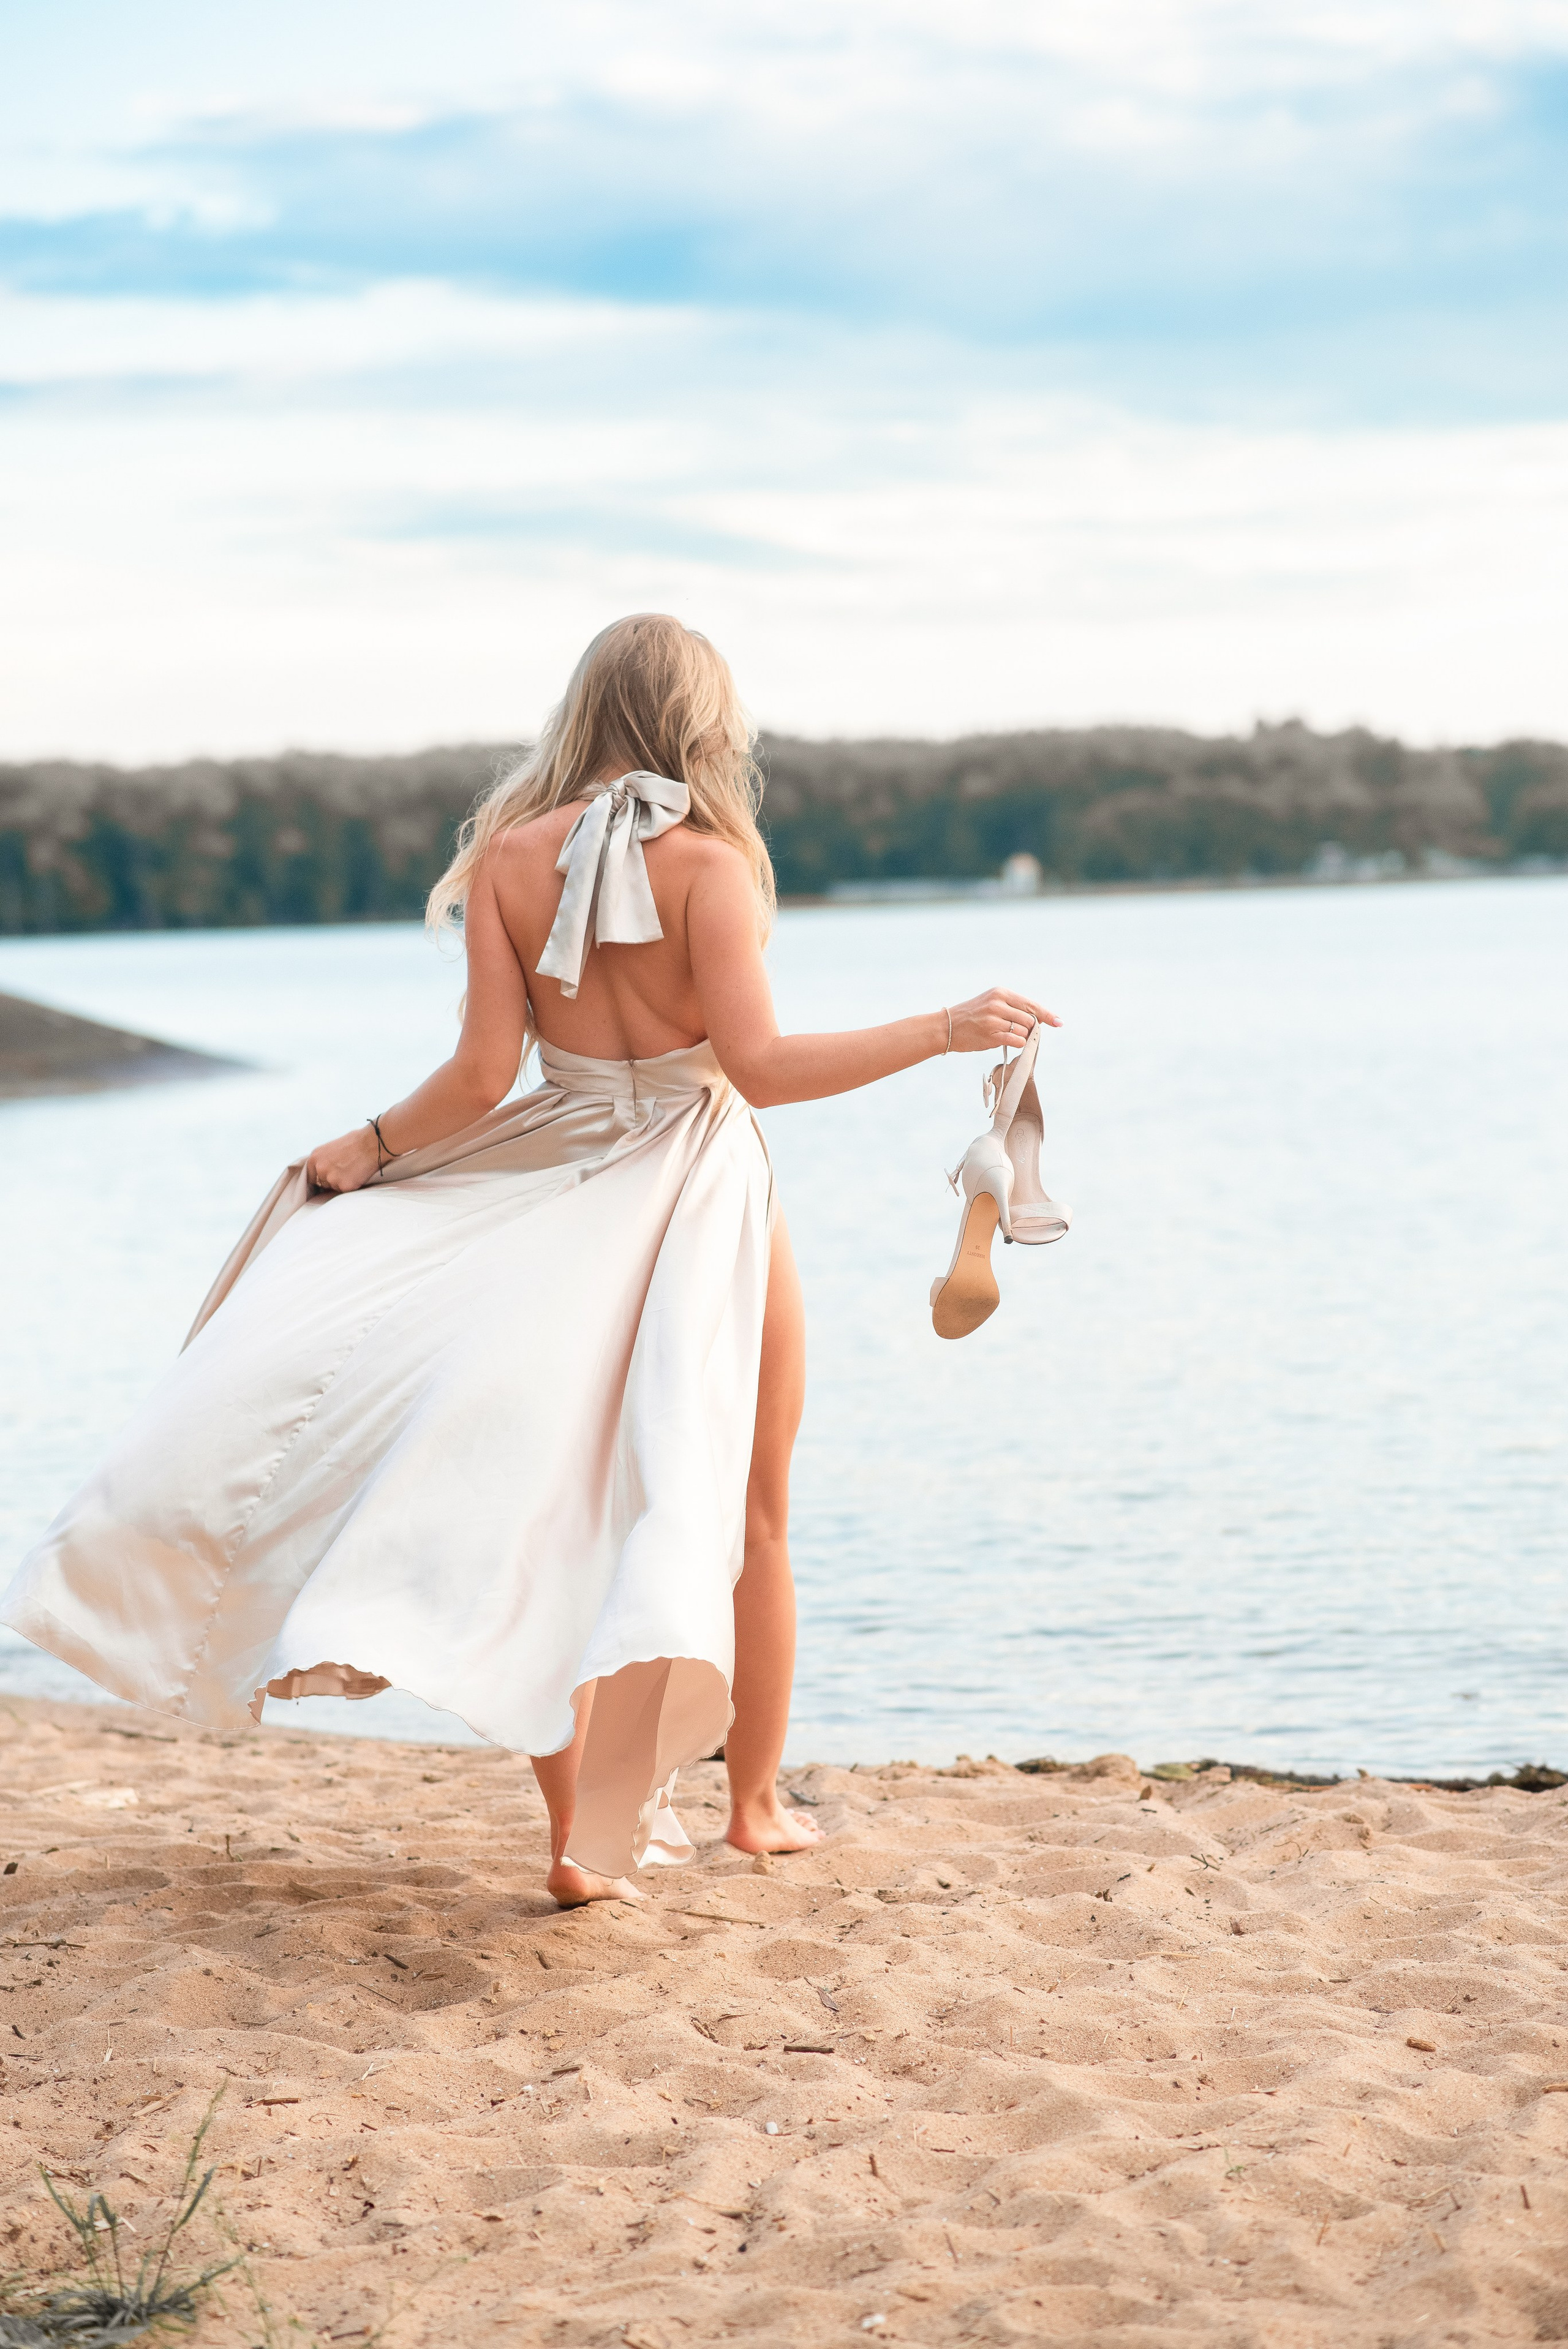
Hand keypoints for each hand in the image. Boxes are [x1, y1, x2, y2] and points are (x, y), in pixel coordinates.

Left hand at [305, 1124, 382, 1192]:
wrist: (371, 1144)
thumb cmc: (356, 1142)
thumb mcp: (332, 1147)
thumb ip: (325, 1160)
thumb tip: (324, 1170)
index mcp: (315, 1158)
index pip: (311, 1176)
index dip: (320, 1177)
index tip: (328, 1178)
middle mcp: (320, 1169)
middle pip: (322, 1184)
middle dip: (332, 1181)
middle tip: (345, 1172)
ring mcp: (331, 1178)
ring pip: (334, 1188)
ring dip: (342, 1183)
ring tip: (353, 1171)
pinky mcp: (343, 1186)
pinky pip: (345, 1191)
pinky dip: (352, 1186)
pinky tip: (358, 1174)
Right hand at [944, 986, 1060, 1054]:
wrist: (946, 1027)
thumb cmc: (971, 1016)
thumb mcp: (991, 1002)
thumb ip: (1013, 1007)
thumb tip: (1038, 1020)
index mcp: (1000, 992)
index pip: (1031, 1004)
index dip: (1047, 1014)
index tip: (1058, 1022)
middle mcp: (998, 1003)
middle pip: (1030, 1019)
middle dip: (1030, 1029)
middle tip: (1018, 1032)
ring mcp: (994, 1019)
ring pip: (1024, 1031)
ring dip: (1022, 1037)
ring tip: (1006, 1035)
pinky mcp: (991, 1034)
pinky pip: (1016, 1041)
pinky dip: (1017, 1043)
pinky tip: (1007, 1041)